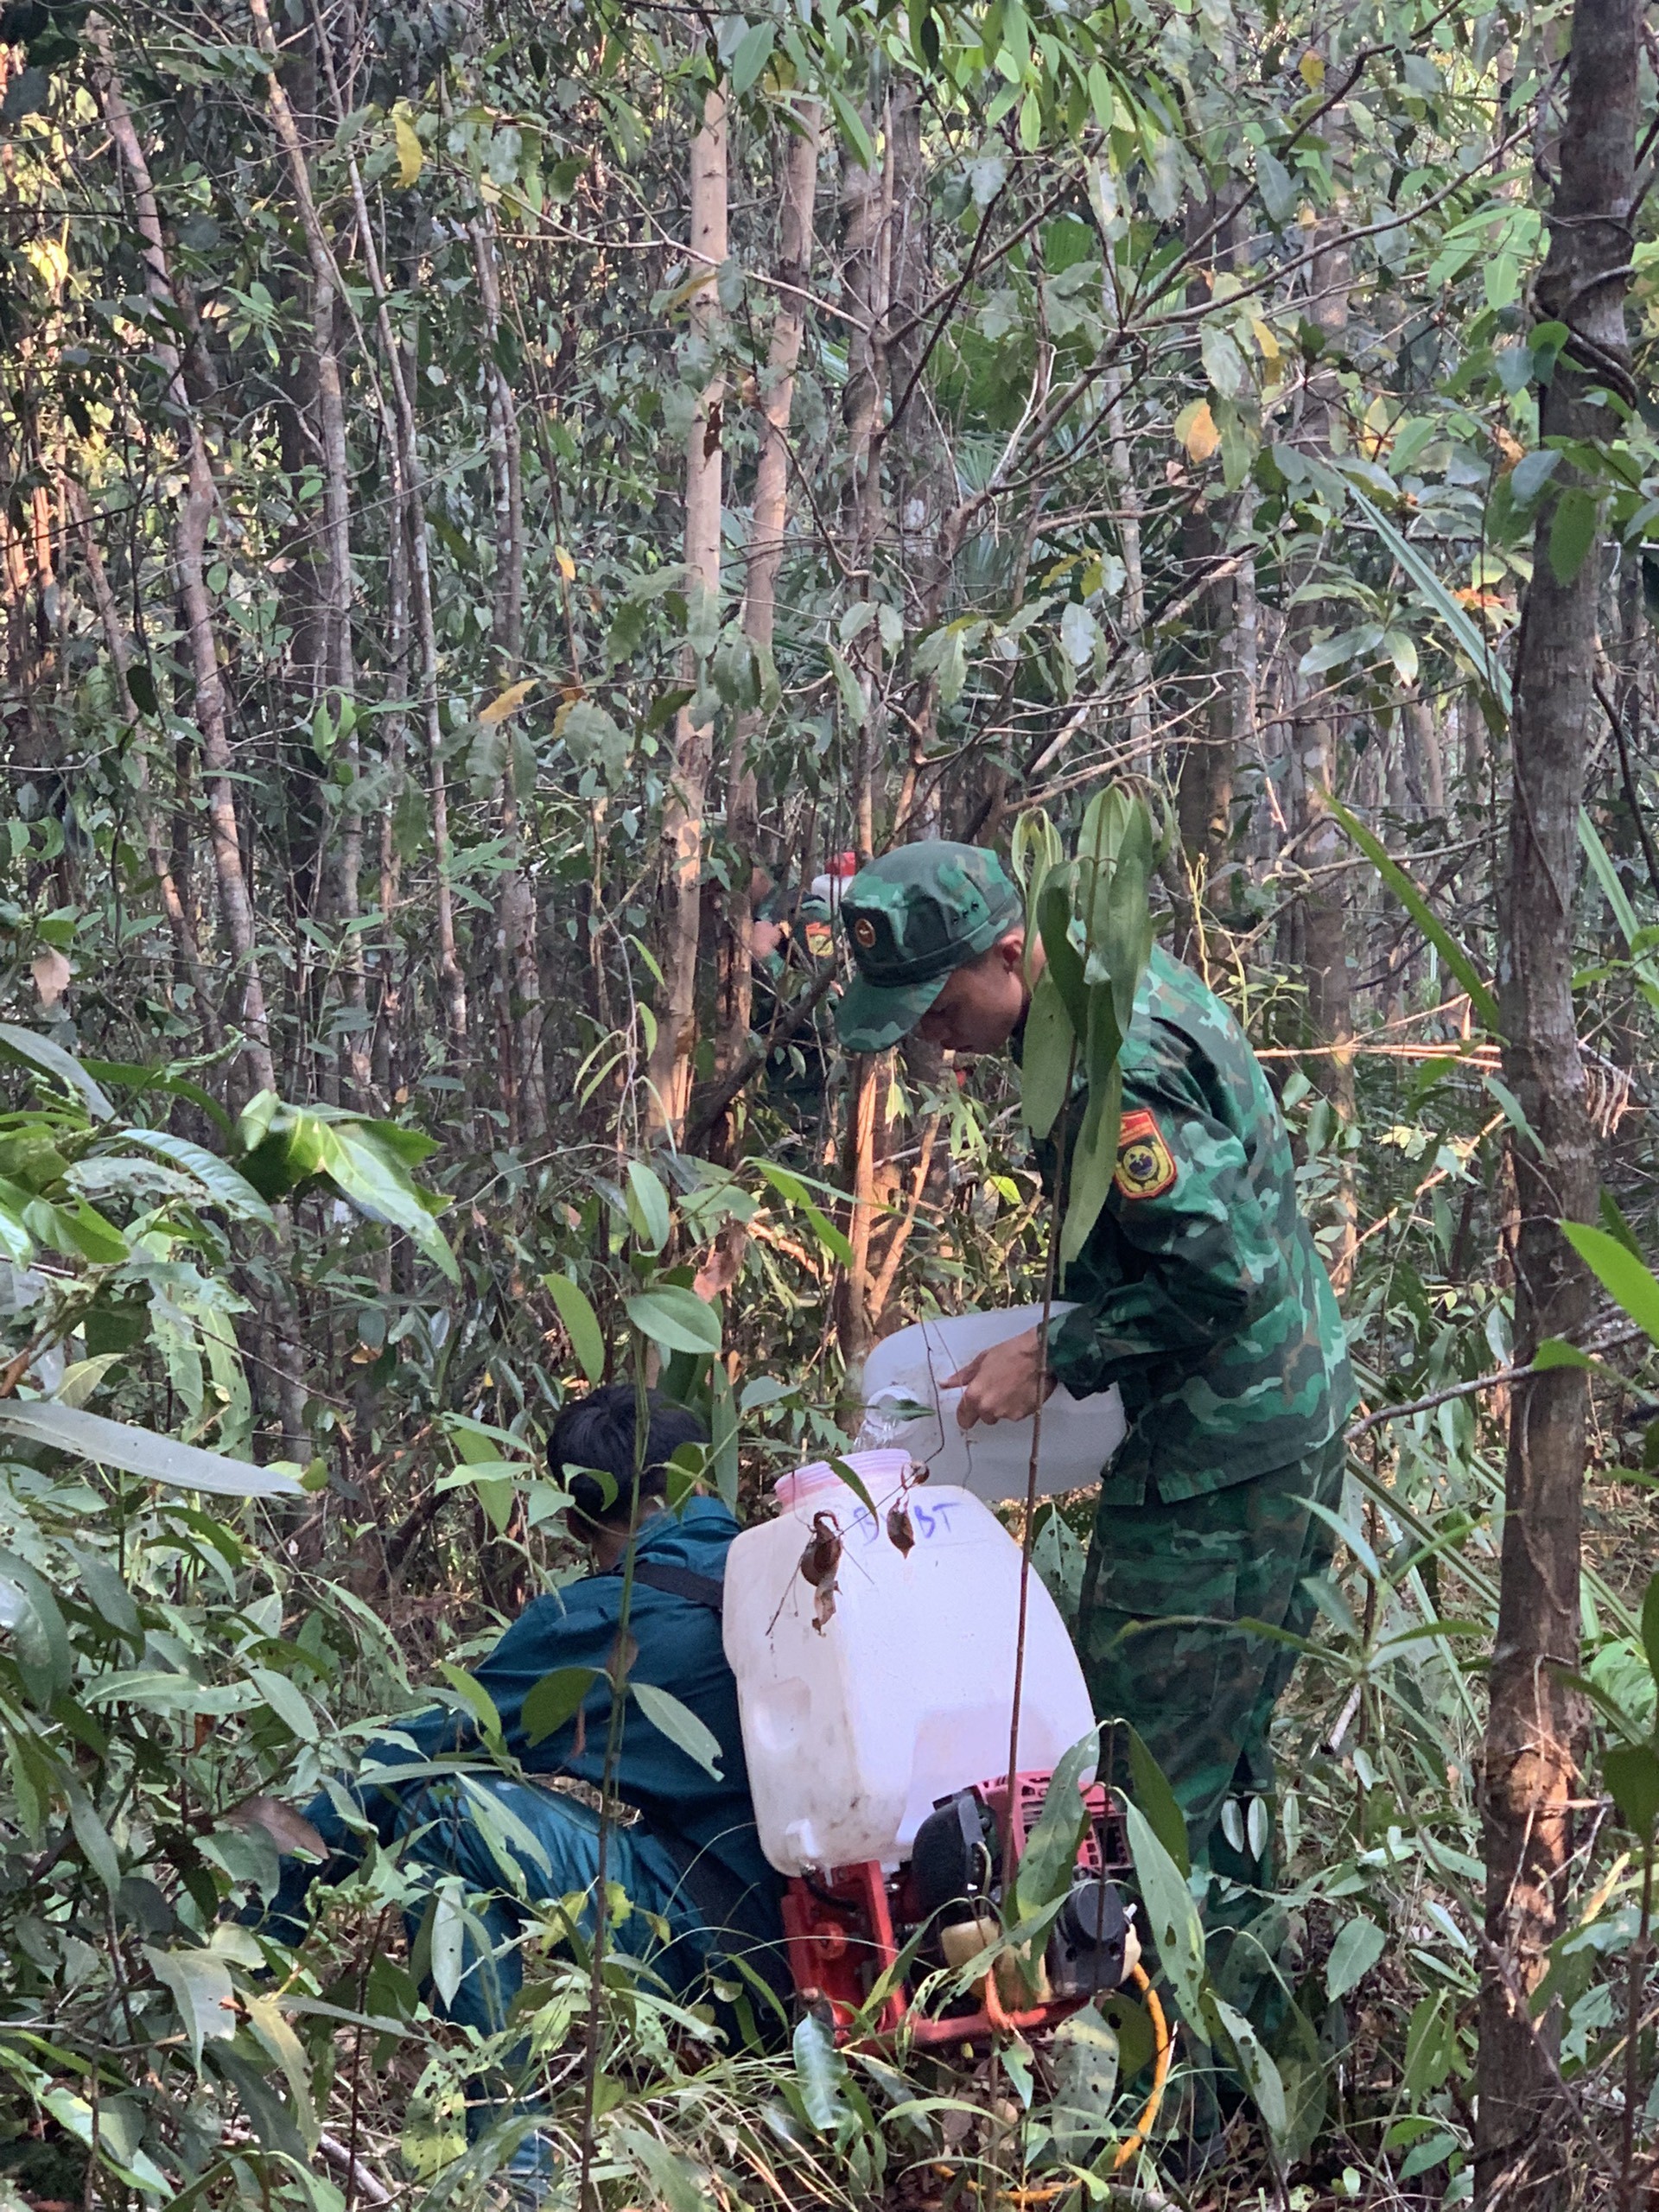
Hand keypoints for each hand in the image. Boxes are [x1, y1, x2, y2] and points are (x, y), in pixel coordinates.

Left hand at [942, 1328, 1057, 1429]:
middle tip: (998, 1389)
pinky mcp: (1024, 1415)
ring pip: (1001, 1415)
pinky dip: (1018, 1406)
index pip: (963, 1418)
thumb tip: (944, 1384)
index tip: (971, 1408)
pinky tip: (1023, 1391)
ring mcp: (1007, 1414)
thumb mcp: (982, 1360)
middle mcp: (989, 1409)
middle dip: (988, 1407)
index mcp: (975, 1395)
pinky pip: (1016, 1414)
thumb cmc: (1010, 1353)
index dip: (966, 1414)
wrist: (1042, 1355)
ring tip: (1013, 1387)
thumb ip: (962, 1376)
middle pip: (984, 1417)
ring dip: (1004, 1406)